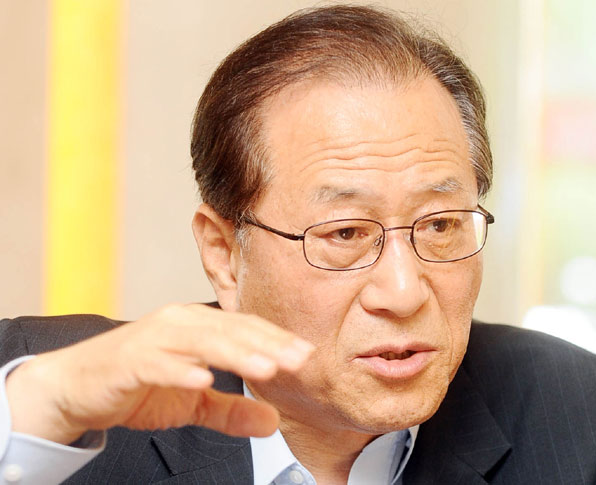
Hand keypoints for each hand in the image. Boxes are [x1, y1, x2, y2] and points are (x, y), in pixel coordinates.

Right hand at [5, 304, 313, 443]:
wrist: (76, 387)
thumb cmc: (135, 384)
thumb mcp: (191, 402)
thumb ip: (230, 410)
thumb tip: (271, 422)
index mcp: (196, 327)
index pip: (244, 329)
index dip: (275, 340)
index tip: (305, 355)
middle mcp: (178, 323)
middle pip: (230, 330)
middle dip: (267, 345)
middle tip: (298, 360)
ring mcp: (153, 338)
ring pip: (201, 341)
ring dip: (235, 353)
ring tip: (265, 368)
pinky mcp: (129, 359)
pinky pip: (159, 363)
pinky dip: (181, 370)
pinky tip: (202, 379)